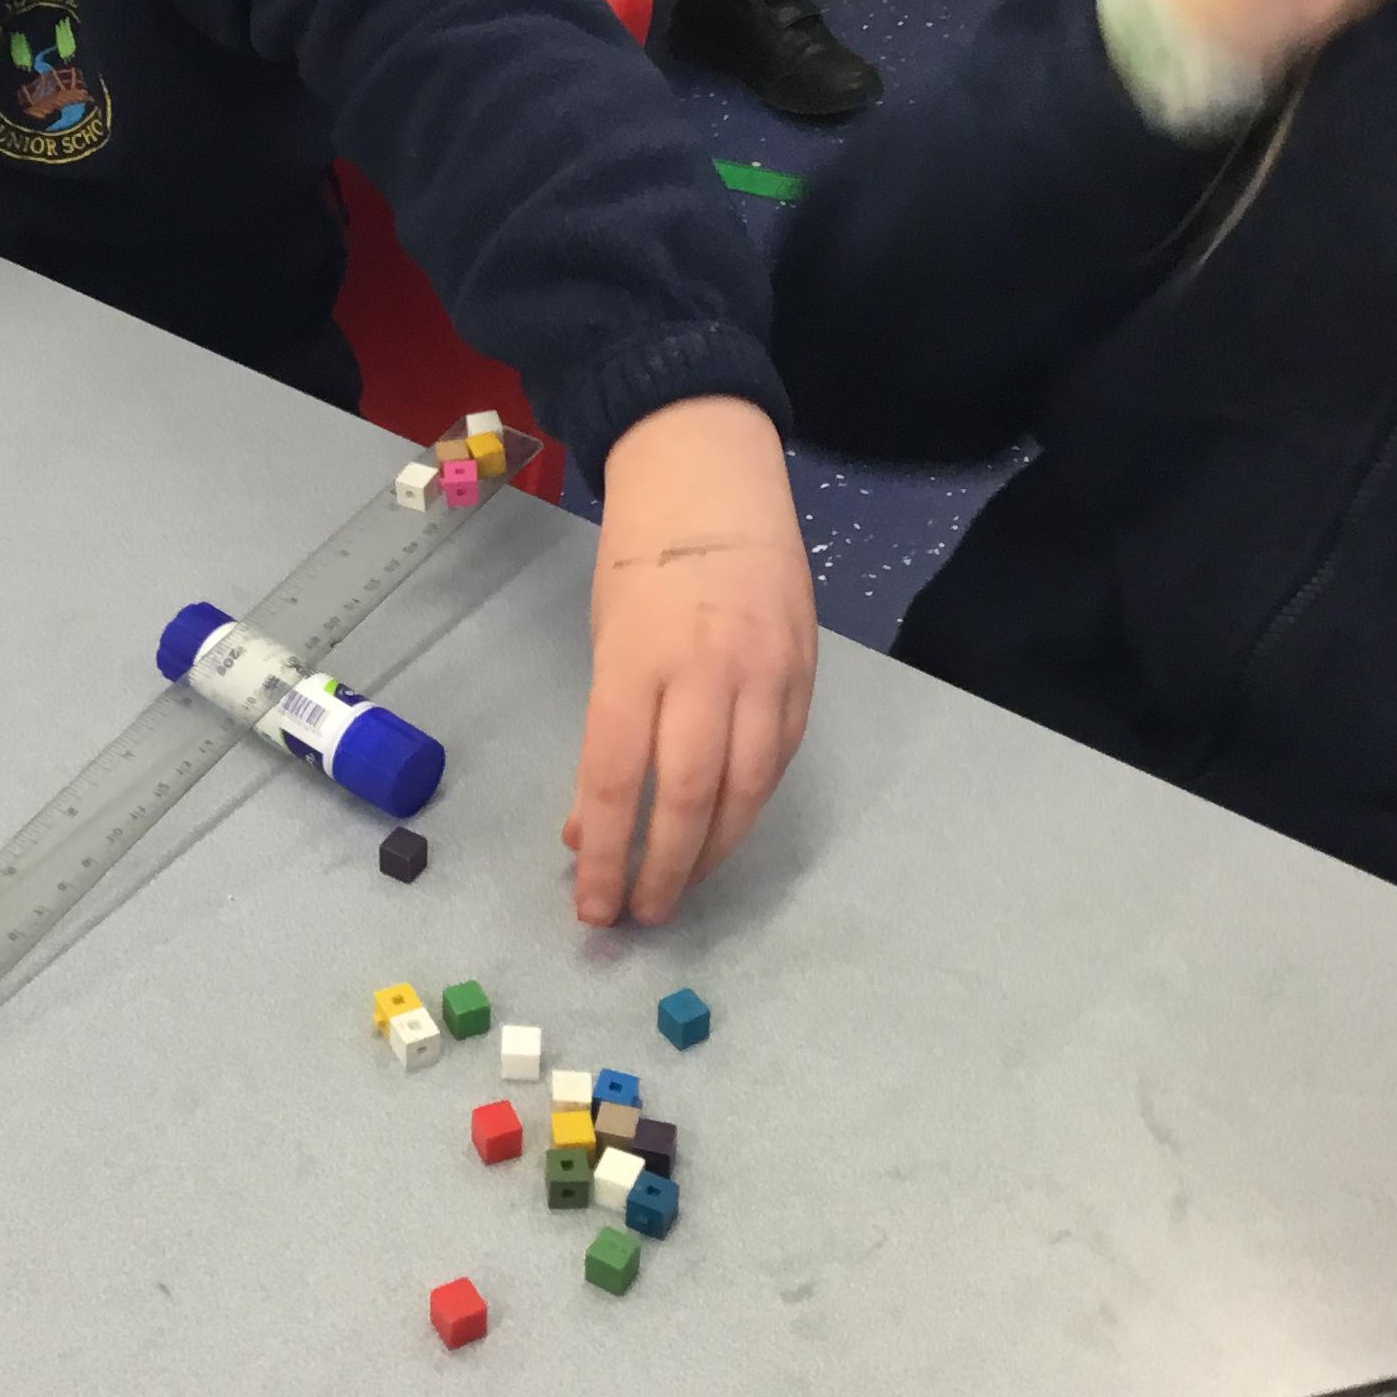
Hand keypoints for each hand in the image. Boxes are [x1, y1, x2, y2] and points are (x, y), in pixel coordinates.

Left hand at [563, 397, 816, 924]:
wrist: (716, 480)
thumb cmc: (641, 561)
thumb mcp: (605, 643)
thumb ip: (605, 735)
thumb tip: (592, 829)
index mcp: (637, 660)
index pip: (614, 778)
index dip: (605, 855)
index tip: (593, 907)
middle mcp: (705, 672)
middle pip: (686, 799)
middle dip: (661, 871)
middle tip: (641, 915)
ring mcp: (764, 673)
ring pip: (745, 792)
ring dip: (712, 853)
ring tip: (682, 887)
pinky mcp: (804, 674)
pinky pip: (778, 760)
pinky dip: (749, 804)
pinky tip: (724, 829)